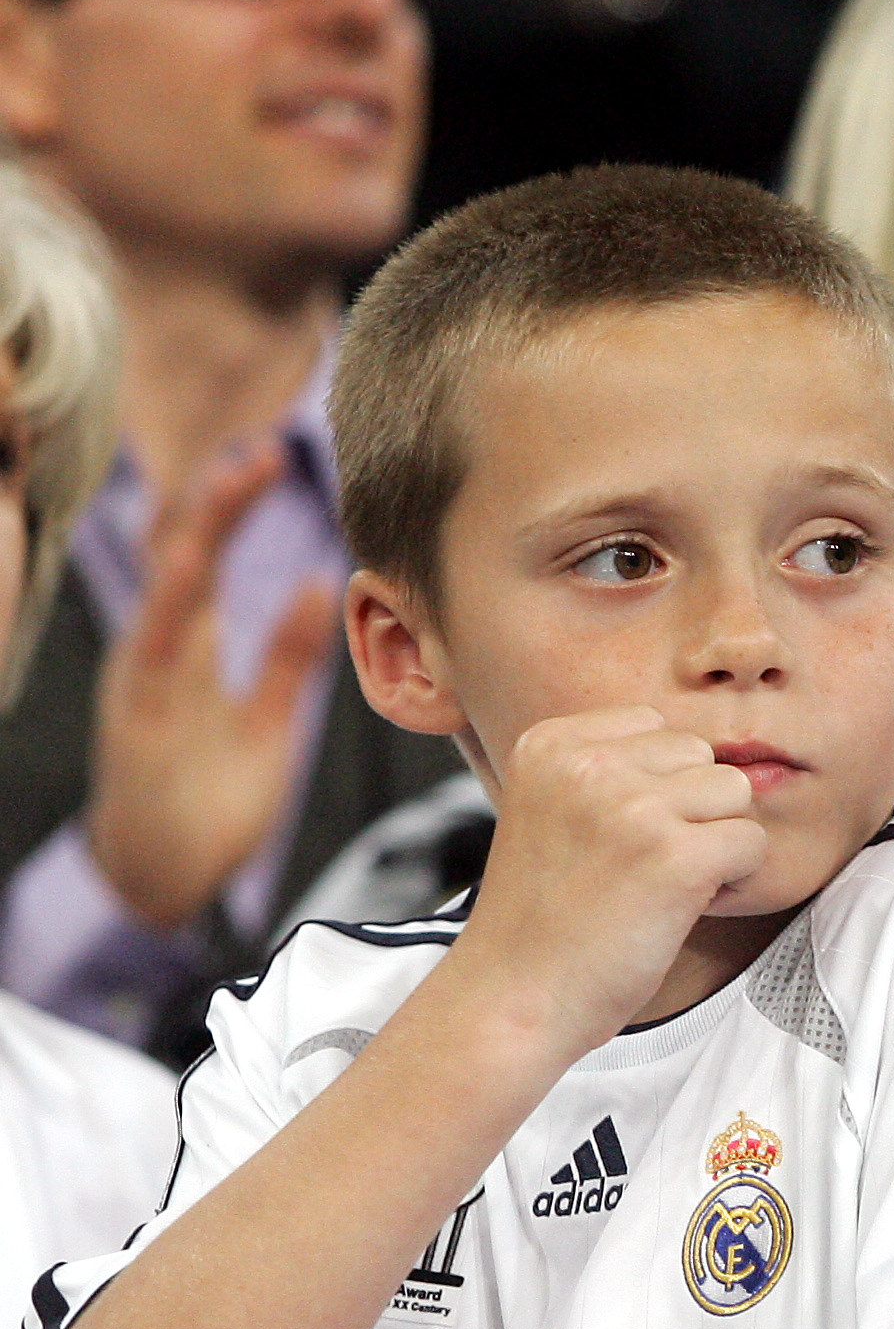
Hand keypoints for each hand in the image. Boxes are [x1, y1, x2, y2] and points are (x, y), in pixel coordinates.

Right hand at [86, 437, 338, 931]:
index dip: (238, 507)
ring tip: (233, 478)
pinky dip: (171, 599)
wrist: (163, 877)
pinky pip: (153, 645)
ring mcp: (146, 677)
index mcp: (191, 649)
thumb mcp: (268, 724)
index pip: (213, 558)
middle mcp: (162, 651)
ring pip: (169, 585)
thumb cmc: (210, 801)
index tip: (275, 458)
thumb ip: (288, 661)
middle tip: (264, 451)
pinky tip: (191, 559)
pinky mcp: (140, 712)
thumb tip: (318, 590)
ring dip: (200, 530)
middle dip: (222, 501)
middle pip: (188, 554)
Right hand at [448, 705, 767, 1065]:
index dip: (659, 789)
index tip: (622, 841)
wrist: (515, 998)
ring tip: (667, 886)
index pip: (656, 729)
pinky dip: (736, 878)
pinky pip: (752, 841)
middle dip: (692, 812)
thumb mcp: (551, 811)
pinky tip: (687, 906)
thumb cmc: (544, 919)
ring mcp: (632, 807)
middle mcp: (589, 763)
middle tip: (648, 869)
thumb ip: (608, 771)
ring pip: (733, 793)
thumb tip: (703, 751)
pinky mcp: (675, 857)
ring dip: (717, 842)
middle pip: (700, 756)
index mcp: (551, 743)